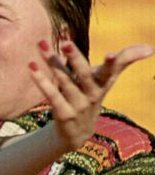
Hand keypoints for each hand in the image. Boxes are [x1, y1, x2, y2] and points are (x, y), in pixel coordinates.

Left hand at [36, 39, 151, 152]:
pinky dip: (41, 80)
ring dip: (51, 63)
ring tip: (41, 45)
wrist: (78, 133)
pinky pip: (51, 95)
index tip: (111, 54)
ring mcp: (78, 105)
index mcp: (104, 83)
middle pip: (84, 74)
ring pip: (64, 81)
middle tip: (64, 42)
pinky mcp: (63, 113)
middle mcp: (93, 94)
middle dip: (74, 58)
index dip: (113, 63)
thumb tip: (151, 48)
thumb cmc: (92, 96)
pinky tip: (32, 66)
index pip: (111, 71)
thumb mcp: (107, 79)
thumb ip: (123, 61)